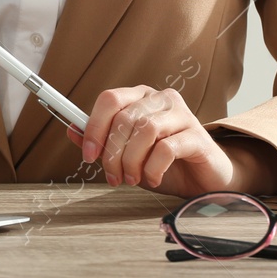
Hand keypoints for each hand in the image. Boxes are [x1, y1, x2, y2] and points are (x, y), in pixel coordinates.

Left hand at [65, 85, 237, 198]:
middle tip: (114, 177)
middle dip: (113, 153)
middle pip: (125, 118)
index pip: (110, 99)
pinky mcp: (197, 135)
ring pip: (145, 130)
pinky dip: (153, 168)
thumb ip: (102, 141)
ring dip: (132, 161)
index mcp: (141, 97)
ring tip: (133, 179)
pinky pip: (166, 148)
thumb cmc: (166, 164)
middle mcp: (161, 99)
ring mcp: (182, 114)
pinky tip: (153, 178)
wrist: (204, 179)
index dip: (94, 127)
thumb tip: (72, 129)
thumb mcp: (127, 154)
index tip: (88, 156)